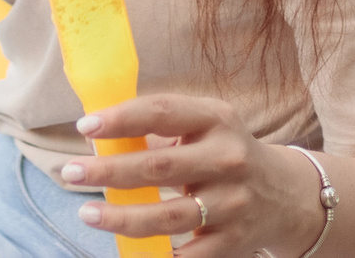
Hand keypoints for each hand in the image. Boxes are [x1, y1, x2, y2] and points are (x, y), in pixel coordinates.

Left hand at [59, 95, 326, 254]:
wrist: (285, 194)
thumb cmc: (224, 152)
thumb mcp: (205, 125)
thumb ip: (161, 126)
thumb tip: (98, 133)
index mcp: (216, 119)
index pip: (162, 112)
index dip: (121, 118)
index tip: (84, 126)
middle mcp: (227, 158)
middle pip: (159, 166)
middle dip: (109, 171)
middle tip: (70, 173)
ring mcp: (233, 203)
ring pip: (169, 216)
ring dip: (121, 217)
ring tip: (87, 212)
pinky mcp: (234, 241)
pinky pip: (190, 255)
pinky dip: (159, 256)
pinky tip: (129, 252)